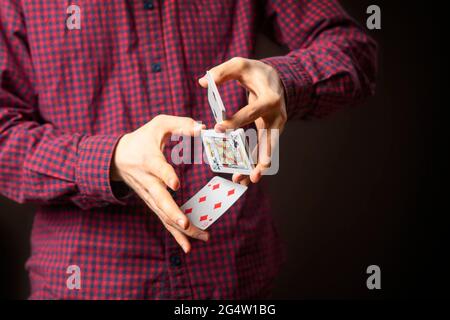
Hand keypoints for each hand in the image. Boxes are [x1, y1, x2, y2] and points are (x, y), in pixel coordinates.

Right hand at [111, 115, 208, 252]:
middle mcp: (148, 181)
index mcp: (150, 160)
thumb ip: (180, 124)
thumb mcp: (158, 124)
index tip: (176, 184)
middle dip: (173, 213)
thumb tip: (202, 128)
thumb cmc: (142, 138)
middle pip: (160, 200)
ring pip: (163, 215)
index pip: (158, 169)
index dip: (167, 176)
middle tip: (185, 224)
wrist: (118, 157)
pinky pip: (164, 220)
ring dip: (181, 229)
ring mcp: (149, 195)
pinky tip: (189, 246)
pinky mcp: (152, 203)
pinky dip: (175, 234)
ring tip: (201, 237)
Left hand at [199, 57, 286, 184]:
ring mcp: (277, 126)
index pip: (252, 112)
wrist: (276, 78)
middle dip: (261, 159)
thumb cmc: (255, 72)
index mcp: (270, 98)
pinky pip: (263, 150)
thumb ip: (222, 72)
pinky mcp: (272, 132)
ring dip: (257, 167)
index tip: (219, 128)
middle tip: (251, 174)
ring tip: (245, 181)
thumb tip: (203, 82)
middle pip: (269, 140)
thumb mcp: (239, 65)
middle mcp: (278, 115)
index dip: (236, 120)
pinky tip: (245, 176)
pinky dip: (255, 162)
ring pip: (268, 150)